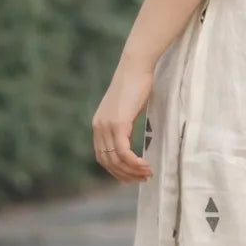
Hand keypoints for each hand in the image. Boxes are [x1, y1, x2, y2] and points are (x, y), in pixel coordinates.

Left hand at [92, 58, 155, 182]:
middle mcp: (99, 127)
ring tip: (147, 174)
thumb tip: (129, 142)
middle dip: (125, 174)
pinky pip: (124, 152)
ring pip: (116, 160)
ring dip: (132, 171)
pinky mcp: (118, 124)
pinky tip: (145, 165)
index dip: (116, 170)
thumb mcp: (126, 110)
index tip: (132, 176)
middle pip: (107, 162)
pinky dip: (134, 163)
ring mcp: (107, 126)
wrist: (135, 67)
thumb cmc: (136, 84)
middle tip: (142, 179)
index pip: (102, 157)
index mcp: (98, 125)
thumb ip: (124, 126)